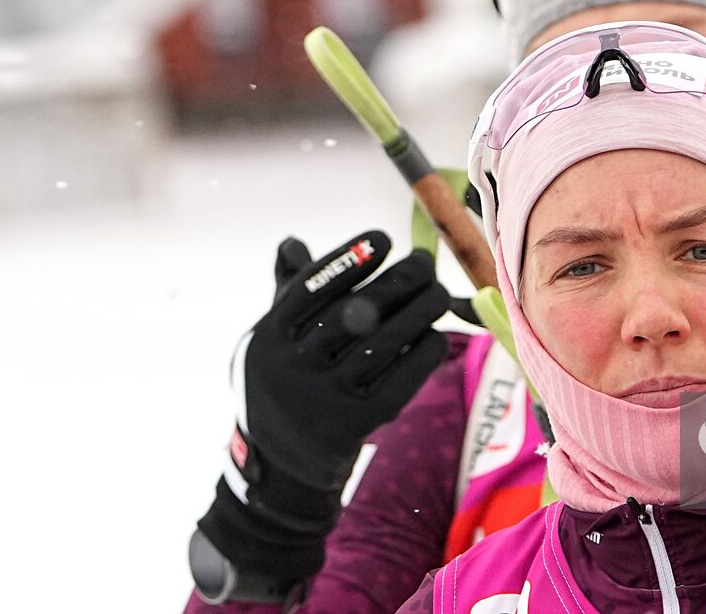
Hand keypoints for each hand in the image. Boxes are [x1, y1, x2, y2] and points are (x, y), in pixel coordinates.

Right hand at [194, 231, 448, 595]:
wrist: (278, 467)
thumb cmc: (283, 384)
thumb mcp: (271, 341)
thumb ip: (286, 293)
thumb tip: (292, 242)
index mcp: (266, 339)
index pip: (309, 288)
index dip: (348, 259)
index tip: (384, 238)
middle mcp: (288, 369)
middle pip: (352, 313)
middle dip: (396, 282)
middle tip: (425, 262)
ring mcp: (321, 401)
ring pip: (381, 345)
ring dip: (419, 312)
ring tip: (440, 293)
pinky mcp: (353, 426)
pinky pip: (398, 381)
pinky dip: (422, 354)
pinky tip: (436, 334)